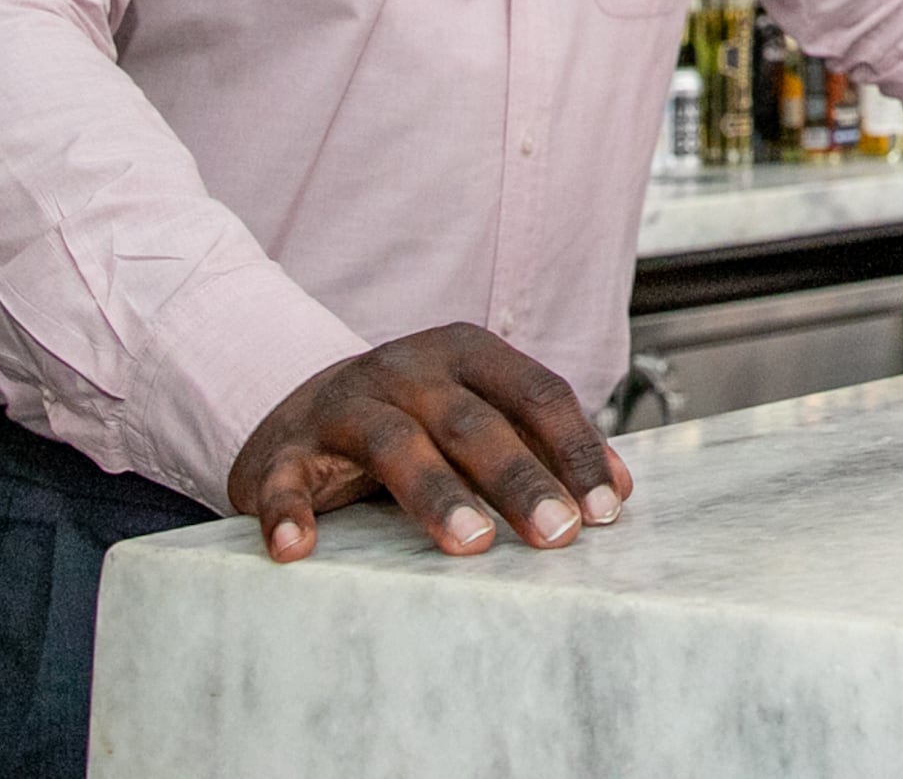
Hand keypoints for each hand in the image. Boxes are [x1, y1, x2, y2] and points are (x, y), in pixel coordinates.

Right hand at [227, 323, 632, 562]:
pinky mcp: (285, 450)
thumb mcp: (478, 413)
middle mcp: (409, 369)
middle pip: (475, 423)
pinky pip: (287, 481)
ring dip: (437, 496)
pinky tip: (300, 548)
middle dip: (521, 480)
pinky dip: (291, 513)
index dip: (576, 451)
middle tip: (557, 534)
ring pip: (396, 445)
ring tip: (471, 545)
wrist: (301, 409)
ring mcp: (344, 405)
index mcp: (467, 353)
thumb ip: (542, 444)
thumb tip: (617, 491)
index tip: (606, 510)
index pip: (537, 395)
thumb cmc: (413, 419)